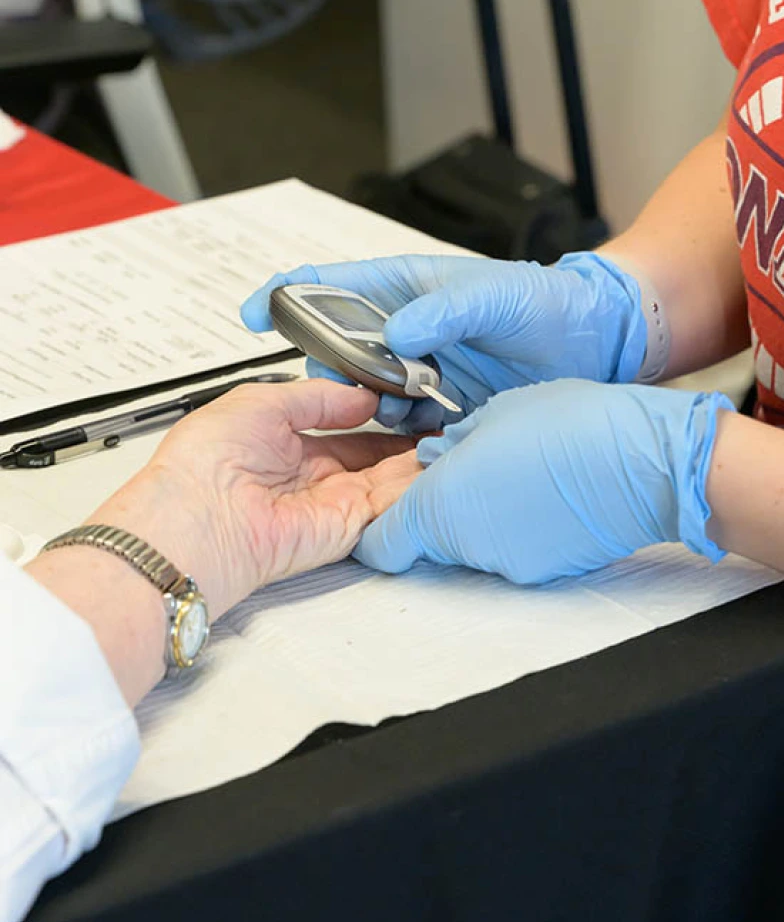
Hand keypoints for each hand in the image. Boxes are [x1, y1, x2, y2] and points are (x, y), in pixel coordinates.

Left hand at [93, 379, 419, 617]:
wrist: (192, 521)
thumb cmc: (201, 464)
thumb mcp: (261, 400)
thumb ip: (317, 395)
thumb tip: (361, 396)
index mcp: (285, 443)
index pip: (347, 425)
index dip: (379, 409)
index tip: (408, 393)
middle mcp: (309, 475)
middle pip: (374, 454)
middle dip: (407, 434)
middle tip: (442, 412)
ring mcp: (328, 503)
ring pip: (388, 478)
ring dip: (419, 456)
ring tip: (454, 428)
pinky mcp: (342, 528)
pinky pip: (387, 503)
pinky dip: (416, 482)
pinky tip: (441, 458)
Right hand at [241, 252, 649, 430]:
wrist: (594, 342)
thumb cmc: (547, 302)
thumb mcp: (498, 295)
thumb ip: (446, 309)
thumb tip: (397, 334)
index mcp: (404, 288)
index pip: (329, 285)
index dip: (286, 297)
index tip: (253, 316)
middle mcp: (402, 329)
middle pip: (336, 349)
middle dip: (332, 370)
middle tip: (355, 388)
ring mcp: (418, 370)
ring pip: (363, 393)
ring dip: (368, 407)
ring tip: (404, 410)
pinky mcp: (438, 406)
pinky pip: (399, 426)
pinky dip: (398, 435)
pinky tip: (417, 438)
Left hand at [355, 377, 733, 584]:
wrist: (647, 465)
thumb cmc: (571, 425)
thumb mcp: (497, 411)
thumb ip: (454, 439)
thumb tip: (439, 452)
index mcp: (442, 505)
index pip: (380, 544)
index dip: (376, 522)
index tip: (388, 496)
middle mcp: (469, 546)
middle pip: (429, 537)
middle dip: (438, 503)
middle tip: (468, 458)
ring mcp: (510, 564)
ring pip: (473, 540)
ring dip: (482, 510)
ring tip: (518, 464)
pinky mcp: (547, 569)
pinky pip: (514, 546)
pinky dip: (519, 522)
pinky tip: (548, 487)